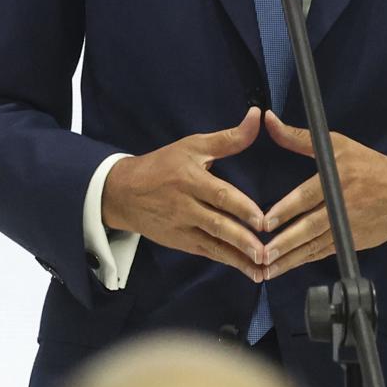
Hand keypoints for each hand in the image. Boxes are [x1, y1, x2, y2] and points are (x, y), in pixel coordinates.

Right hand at [100, 108, 267, 282]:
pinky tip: (247, 269)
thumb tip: (256, 116)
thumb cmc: (162, 165)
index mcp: (189, 180)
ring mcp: (181, 228)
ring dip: (238, 259)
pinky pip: (207, 253)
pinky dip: (227, 261)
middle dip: (242, 240)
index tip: (262, 220)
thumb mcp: (192, 146)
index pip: (219, 195)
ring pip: (213, 245)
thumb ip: (228, 138)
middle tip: (265, 253)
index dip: (241, 208)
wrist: (121, 193)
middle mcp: (185, 207)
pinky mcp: (180, 242)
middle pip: (217, 225)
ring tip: (262, 270)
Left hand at [258, 111, 386, 279]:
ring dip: (290, 258)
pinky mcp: (351, 242)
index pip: (307, 197)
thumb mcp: (336, 144)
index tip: (265, 223)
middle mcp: (343, 205)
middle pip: (310, 227)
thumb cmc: (367, 165)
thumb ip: (298, 137)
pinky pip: (323, 253)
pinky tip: (286, 267)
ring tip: (267, 268)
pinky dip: (304, 261)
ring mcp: (348, 227)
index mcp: (339, 178)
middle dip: (286, 241)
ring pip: (314, 246)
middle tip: (263, 253)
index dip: (286, 211)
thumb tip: (269, 120)